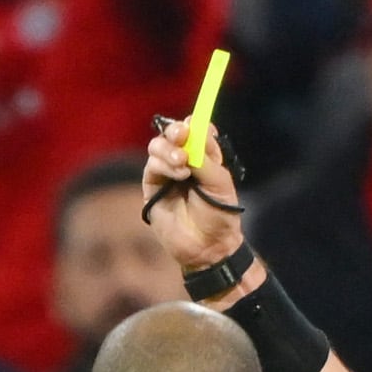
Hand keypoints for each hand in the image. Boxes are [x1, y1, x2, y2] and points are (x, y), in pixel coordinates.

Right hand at [141, 124, 247, 279]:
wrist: (208, 247)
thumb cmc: (220, 216)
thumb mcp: (219, 183)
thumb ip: (204, 158)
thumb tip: (191, 133)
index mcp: (205, 157)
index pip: (197, 131)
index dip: (195, 124)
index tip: (194, 124)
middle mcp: (185, 161)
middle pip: (174, 134)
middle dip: (176, 131)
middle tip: (182, 135)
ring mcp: (167, 173)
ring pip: (158, 146)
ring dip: (169, 150)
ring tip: (182, 163)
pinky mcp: (153, 187)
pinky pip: (152, 166)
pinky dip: (163, 164)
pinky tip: (178, 174)